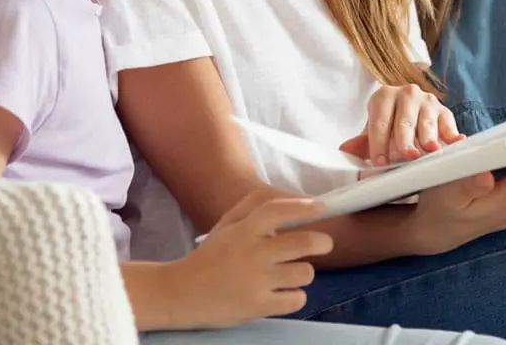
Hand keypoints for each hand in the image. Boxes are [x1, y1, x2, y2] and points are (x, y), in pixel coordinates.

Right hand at [166, 191, 332, 327]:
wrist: (181, 293)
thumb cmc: (210, 256)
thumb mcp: (226, 225)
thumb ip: (253, 208)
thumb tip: (293, 200)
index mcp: (244, 230)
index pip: (279, 211)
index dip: (304, 208)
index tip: (322, 207)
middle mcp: (253, 253)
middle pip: (303, 243)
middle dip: (322, 242)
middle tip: (324, 244)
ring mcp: (257, 281)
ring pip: (305, 273)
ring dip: (304, 272)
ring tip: (292, 273)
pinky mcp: (259, 306)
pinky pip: (296, 299)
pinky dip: (295, 296)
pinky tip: (283, 292)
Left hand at [339, 85, 465, 165]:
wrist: (410, 112)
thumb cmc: (389, 124)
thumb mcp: (374, 131)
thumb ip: (362, 143)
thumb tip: (346, 149)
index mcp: (384, 96)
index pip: (379, 122)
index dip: (378, 143)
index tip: (380, 161)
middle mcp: (407, 93)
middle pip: (404, 121)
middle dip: (405, 140)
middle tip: (407, 155)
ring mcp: (427, 101)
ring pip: (427, 122)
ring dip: (428, 137)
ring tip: (430, 150)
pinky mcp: (445, 111)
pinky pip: (448, 124)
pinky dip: (451, 134)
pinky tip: (454, 142)